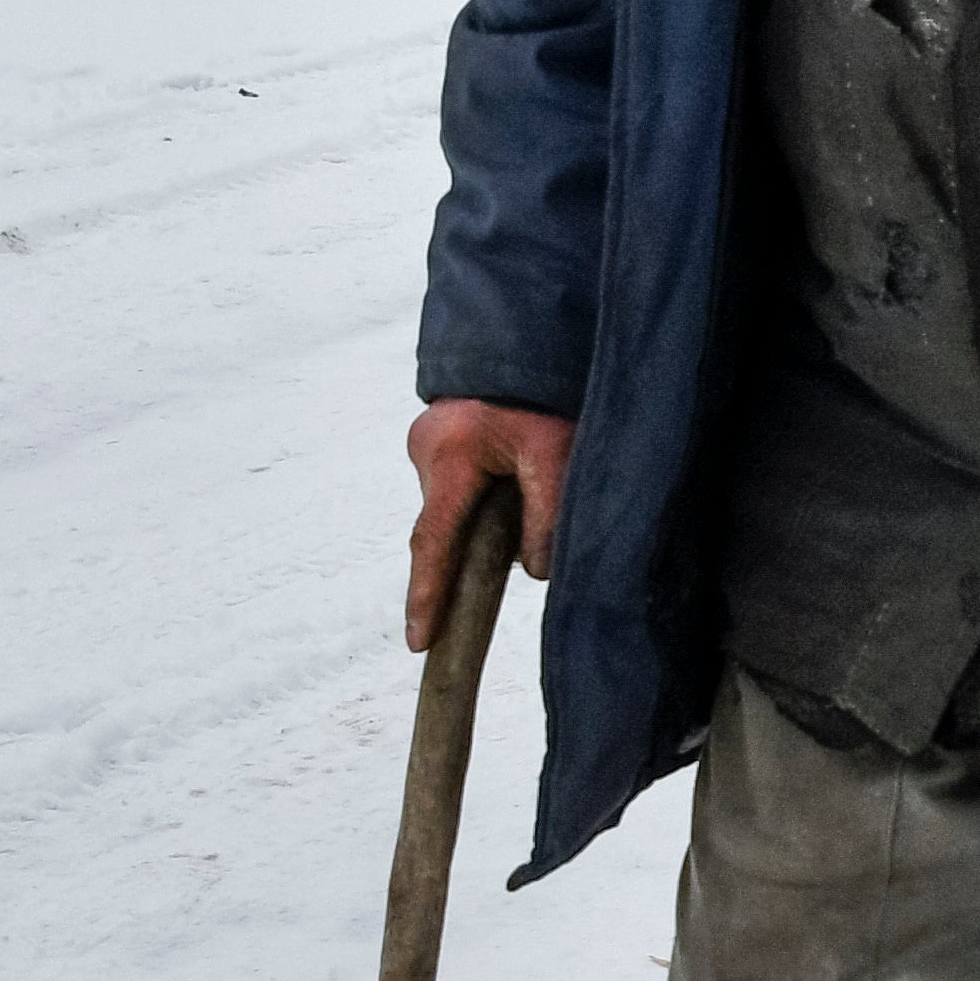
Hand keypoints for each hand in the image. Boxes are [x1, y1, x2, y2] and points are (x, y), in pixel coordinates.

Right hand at [405, 399, 571, 648]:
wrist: (530, 339)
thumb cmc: (546, 394)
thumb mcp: (559, 452)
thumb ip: (549, 515)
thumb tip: (535, 573)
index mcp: (451, 455)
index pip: (435, 541)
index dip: (428, 595)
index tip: (420, 642)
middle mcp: (428, 451)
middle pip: (448, 527)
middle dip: (472, 553)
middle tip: (499, 557)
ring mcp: (428, 444)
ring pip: (458, 509)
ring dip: (487, 521)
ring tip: (528, 493)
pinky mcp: (441, 441)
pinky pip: (461, 489)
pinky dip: (485, 502)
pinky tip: (515, 486)